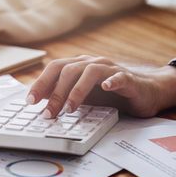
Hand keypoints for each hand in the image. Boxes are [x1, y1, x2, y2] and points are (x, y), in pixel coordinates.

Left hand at [26, 55, 175, 117]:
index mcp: (79, 66)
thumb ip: (64, 96)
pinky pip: (119, 76)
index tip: (29, 101)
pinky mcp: (128, 78)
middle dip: (55, 92)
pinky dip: (112, 80)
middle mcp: (92, 63)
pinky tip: (106, 87)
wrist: (146, 91)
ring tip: (70, 109)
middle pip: (68, 70)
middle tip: (48, 113)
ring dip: (77, 90)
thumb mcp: (84, 97)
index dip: (41, 83)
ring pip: (90, 72)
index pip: (55, 69)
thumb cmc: (111, 95)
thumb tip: (39, 105)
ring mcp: (110, 69)